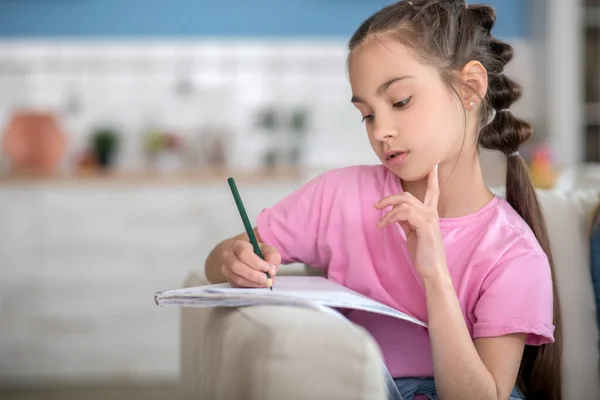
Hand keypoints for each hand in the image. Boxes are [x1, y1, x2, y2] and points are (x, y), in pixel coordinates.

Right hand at [221, 240, 280, 287]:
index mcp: (238, 245)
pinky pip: (237, 285)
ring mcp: (226, 269)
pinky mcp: (228, 279)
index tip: (266, 267)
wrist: (241, 257)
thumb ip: (272, 257)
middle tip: (265, 278)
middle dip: (253, 274)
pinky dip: (249, 287)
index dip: (255, 262)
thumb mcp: (266, 250)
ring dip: (252, 282)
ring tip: (265, 282)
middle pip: (237, 266)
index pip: (243, 253)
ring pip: (236, 278)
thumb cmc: (255, 253)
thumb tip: (271, 270)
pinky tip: (258, 285)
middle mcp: (228, 256)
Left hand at [373, 165, 447, 279]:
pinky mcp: (425, 226)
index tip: (433, 165)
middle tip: (376, 205)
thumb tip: (394, 213)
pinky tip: (384, 225)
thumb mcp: (412, 233)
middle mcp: (432, 214)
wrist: (433, 270)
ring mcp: (430, 219)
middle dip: (390, 198)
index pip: (433, 192)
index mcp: (430, 215)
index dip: (432, 178)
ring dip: (388, 210)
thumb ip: (406, 220)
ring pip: (405, 202)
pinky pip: (405, 213)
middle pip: (408, 196)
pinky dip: (391, 217)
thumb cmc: (423, 254)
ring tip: (380, 222)